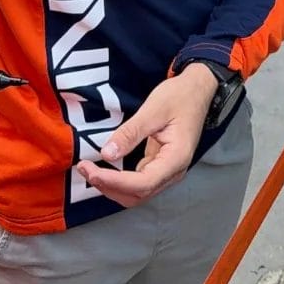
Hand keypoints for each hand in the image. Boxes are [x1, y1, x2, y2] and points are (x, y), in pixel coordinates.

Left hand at [75, 63, 216, 206]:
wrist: (198, 89)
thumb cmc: (180, 96)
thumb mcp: (154, 109)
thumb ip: (130, 133)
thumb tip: (106, 154)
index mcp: (176, 159)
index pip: (143, 184)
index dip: (114, 182)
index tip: (92, 171)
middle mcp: (173, 171)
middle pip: (138, 194)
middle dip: (109, 186)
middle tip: (85, 169)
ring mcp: (168, 171)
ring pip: (137, 192)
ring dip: (112, 186)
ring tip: (90, 170)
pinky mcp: (161, 165)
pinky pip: (138, 181)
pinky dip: (119, 180)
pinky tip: (105, 169)